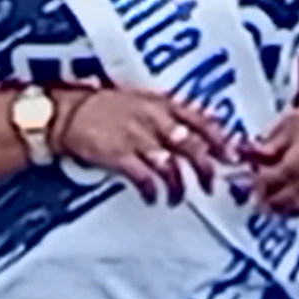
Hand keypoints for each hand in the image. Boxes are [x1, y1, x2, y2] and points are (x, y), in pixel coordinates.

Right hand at [60, 82, 233, 202]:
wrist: (67, 112)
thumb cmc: (105, 108)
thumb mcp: (141, 100)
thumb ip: (171, 113)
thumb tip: (203, 125)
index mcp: (160, 104)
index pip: (200, 120)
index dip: (219, 139)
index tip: (232, 156)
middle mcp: (153, 118)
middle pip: (191, 145)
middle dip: (204, 168)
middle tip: (209, 184)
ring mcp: (136, 137)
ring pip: (170, 165)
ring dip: (177, 186)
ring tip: (176, 198)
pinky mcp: (118, 155)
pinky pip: (144, 178)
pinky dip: (151, 191)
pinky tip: (152, 198)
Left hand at [246, 95, 298, 216]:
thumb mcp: (293, 120)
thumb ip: (271, 143)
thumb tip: (245, 155)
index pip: (290, 166)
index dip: (269, 180)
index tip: (251, 186)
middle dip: (276, 197)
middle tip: (257, 202)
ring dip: (288, 205)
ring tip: (269, 207)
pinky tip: (288, 207)